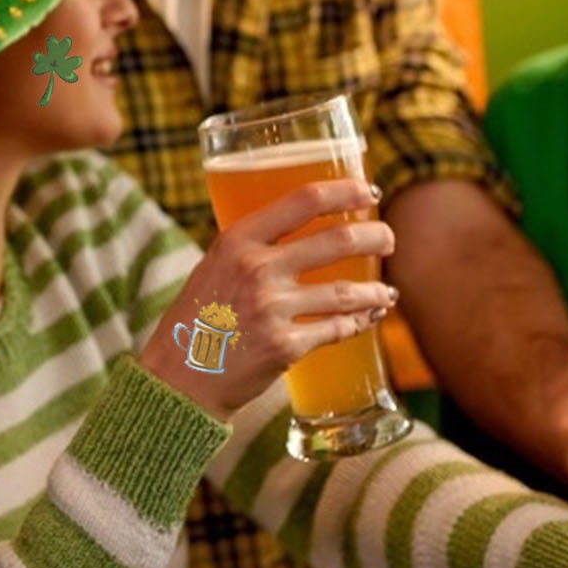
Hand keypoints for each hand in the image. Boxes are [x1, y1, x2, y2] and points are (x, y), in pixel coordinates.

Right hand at [139, 178, 395, 419]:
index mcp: (236, 240)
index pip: (302, 201)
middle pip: (338, 240)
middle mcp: (255, 268)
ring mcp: (272, 308)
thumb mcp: (215, 266)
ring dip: (376, 290)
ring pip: (347, 291)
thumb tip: (307, 232)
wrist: (180, 375)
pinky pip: (338, 329)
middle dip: (376, 236)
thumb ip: (253, 248)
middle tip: (387, 239)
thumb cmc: (199, 316)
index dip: (343, 191)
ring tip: (385, 291)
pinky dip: (359, 322)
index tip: (366, 192)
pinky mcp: (285, 346)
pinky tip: (367, 318)